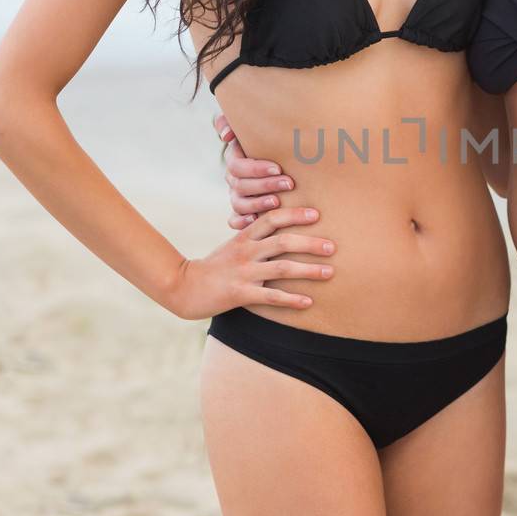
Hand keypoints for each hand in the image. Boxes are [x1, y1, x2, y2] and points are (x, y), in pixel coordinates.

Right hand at [165, 206, 334, 319]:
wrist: (183, 287)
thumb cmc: (214, 266)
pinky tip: (308, 302)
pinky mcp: (240, 293)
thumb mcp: (232, 245)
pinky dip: (291, 298)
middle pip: (283, 241)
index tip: (316, 213)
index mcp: (244, 237)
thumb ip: (254, 237)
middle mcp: (246, 251)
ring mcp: (243, 272)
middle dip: (310, 243)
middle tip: (333, 246)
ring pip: (281, 268)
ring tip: (330, 272)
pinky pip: (271, 295)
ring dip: (308, 270)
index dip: (294, 213)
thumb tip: (281, 228)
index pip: (271, 218)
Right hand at [213, 110, 293, 227]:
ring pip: (239, 204)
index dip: (257, 168)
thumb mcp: (253, 128)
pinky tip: (255, 220)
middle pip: (242, 186)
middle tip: (289, 183)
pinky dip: (242, 222)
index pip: (238, 166)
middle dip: (266, 184)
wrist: (283, 160)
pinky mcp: (242, 213)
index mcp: (236, 160)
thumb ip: (233, 123)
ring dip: (258, 204)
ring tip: (278, 202)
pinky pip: (234, 220)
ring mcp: (237, 197)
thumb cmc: (271, 140)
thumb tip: (225, 135)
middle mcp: (234, 180)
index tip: (278, 167)